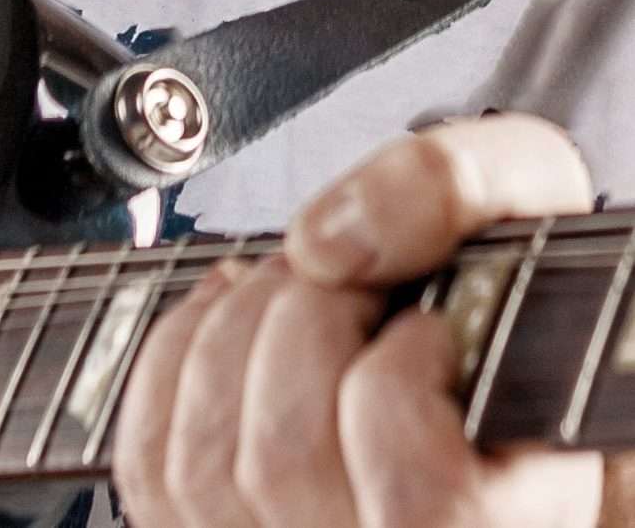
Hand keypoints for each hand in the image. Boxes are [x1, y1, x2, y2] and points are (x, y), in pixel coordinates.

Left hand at [113, 113, 602, 526]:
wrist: (477, 412)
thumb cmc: (512, 331)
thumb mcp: (532, 227)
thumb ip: (455, 187)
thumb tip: (323, 245)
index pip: (419, 492)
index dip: (404, 368)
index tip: (428, 325)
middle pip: (285, 457)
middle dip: (304, 319)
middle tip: (347, 283)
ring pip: (204, 465)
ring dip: (232, 330)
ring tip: (290, 295)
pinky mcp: (202, 526)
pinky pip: (148, 460)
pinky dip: (172, 356)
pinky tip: (224, 316)